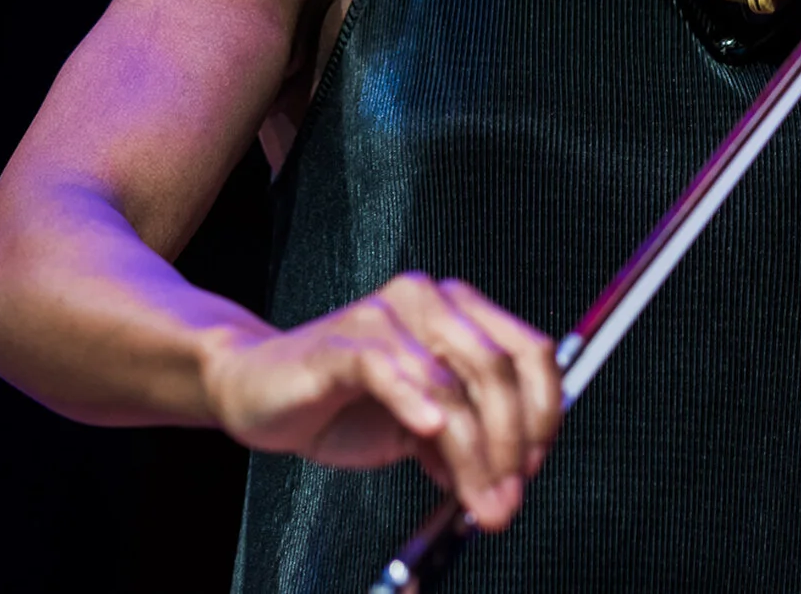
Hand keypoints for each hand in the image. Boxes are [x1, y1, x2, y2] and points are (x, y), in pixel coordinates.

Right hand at [201, 272, 560, 529]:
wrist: (257, 389)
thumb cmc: (341, 402)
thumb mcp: (419, 429)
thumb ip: (464, 442)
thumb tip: (505, 481)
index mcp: (460, 313)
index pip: (529, 351)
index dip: (543, 412)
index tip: (536, 466)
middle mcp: (430, 302)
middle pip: (496, 368)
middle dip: (510, 443)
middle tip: (506, 497)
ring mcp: (386, 316)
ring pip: (450, 381)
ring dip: (471, 450)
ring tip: (474, 498)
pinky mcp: (342, 343)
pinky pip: (389, 368)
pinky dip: (416, 403)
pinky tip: (429, 431)